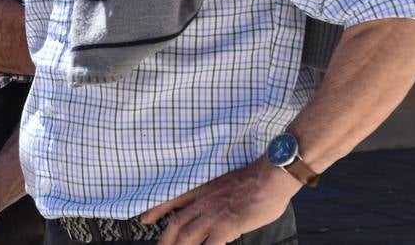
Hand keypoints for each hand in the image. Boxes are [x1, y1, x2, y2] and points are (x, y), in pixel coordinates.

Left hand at [141, 158, 299, 244]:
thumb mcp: (225, 181)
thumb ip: (214, 192)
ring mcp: (214, 214)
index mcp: (202, 188)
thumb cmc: (254, 179)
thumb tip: (213, 204)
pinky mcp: (227, 225)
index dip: (156, 209)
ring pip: (187, 235)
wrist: (270, 176)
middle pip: (176, 222)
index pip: (173, 199)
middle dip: (165, 238)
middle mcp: (204, 201)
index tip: (145, 218)